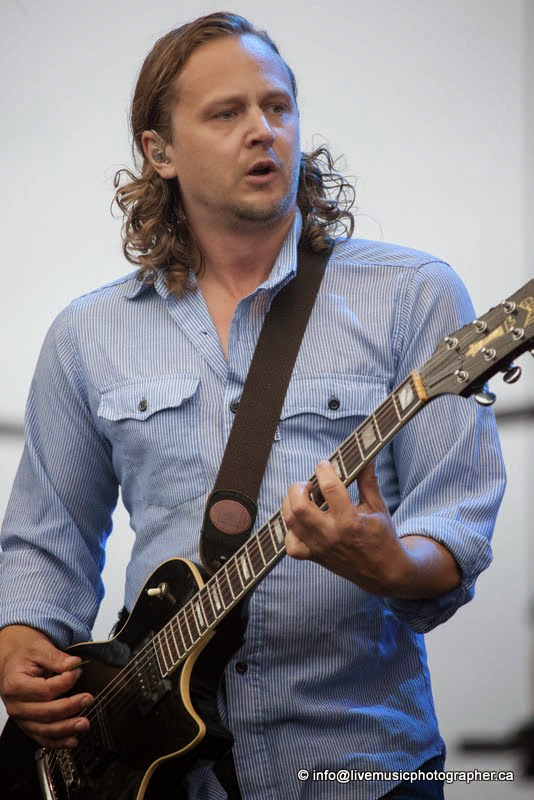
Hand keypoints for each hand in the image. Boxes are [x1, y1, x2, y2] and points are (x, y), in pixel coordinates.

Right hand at [0, 624, 92, 748]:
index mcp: (15, 685)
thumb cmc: (24, 653)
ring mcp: (21, 717)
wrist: (13, 659)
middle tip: (88, 699)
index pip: (44, 690)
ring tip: (84, 724)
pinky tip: (72, 740)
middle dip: (69, 707)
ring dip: (65, 729)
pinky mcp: (28, 723)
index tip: (77, 672)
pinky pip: (41, 737)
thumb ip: (56, 657)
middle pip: (45, 712)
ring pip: (43, 729)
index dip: (64, 683)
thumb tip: (74, 664)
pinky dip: (57, 741)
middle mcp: (16, 705)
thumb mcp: (40, 648)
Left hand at [282, 460, 410, 594]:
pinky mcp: (314, 557)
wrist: (384, 572)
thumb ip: (368, 481)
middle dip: (299, 487)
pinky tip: (300, 521)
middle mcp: (331, 535)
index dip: (324, 470)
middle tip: (309, 483)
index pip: (329, 488)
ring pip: (291, 521)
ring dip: (290, 503)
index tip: (324, 464)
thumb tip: (366, 458)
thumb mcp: (378, 507)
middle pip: (300, 506)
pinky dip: (290, 530)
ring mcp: (320, 547)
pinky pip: (291, 545)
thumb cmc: (382, 537)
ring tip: (301, 496)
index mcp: (350, 520)